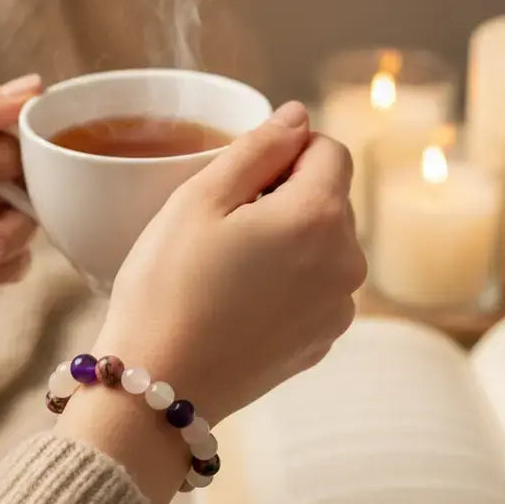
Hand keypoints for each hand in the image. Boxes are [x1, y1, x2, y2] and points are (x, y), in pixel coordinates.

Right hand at [57, 102, 366, 503]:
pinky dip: (288, 280)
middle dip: (285, 195)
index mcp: (319, 218)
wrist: (158, 388)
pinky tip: (239, 300)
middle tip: (223, 224)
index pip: (330, 150)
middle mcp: (346, 264)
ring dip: (288, 238)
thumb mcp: (199, 199)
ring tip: (228, 266)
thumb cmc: (167, 288)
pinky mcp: (322, 342)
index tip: (240, 178)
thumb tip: (298, 116)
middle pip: (330, 197)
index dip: (284, 151)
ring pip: (323, 243)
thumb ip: (258, 147)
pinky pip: (315, 287)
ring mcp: (338, 309)